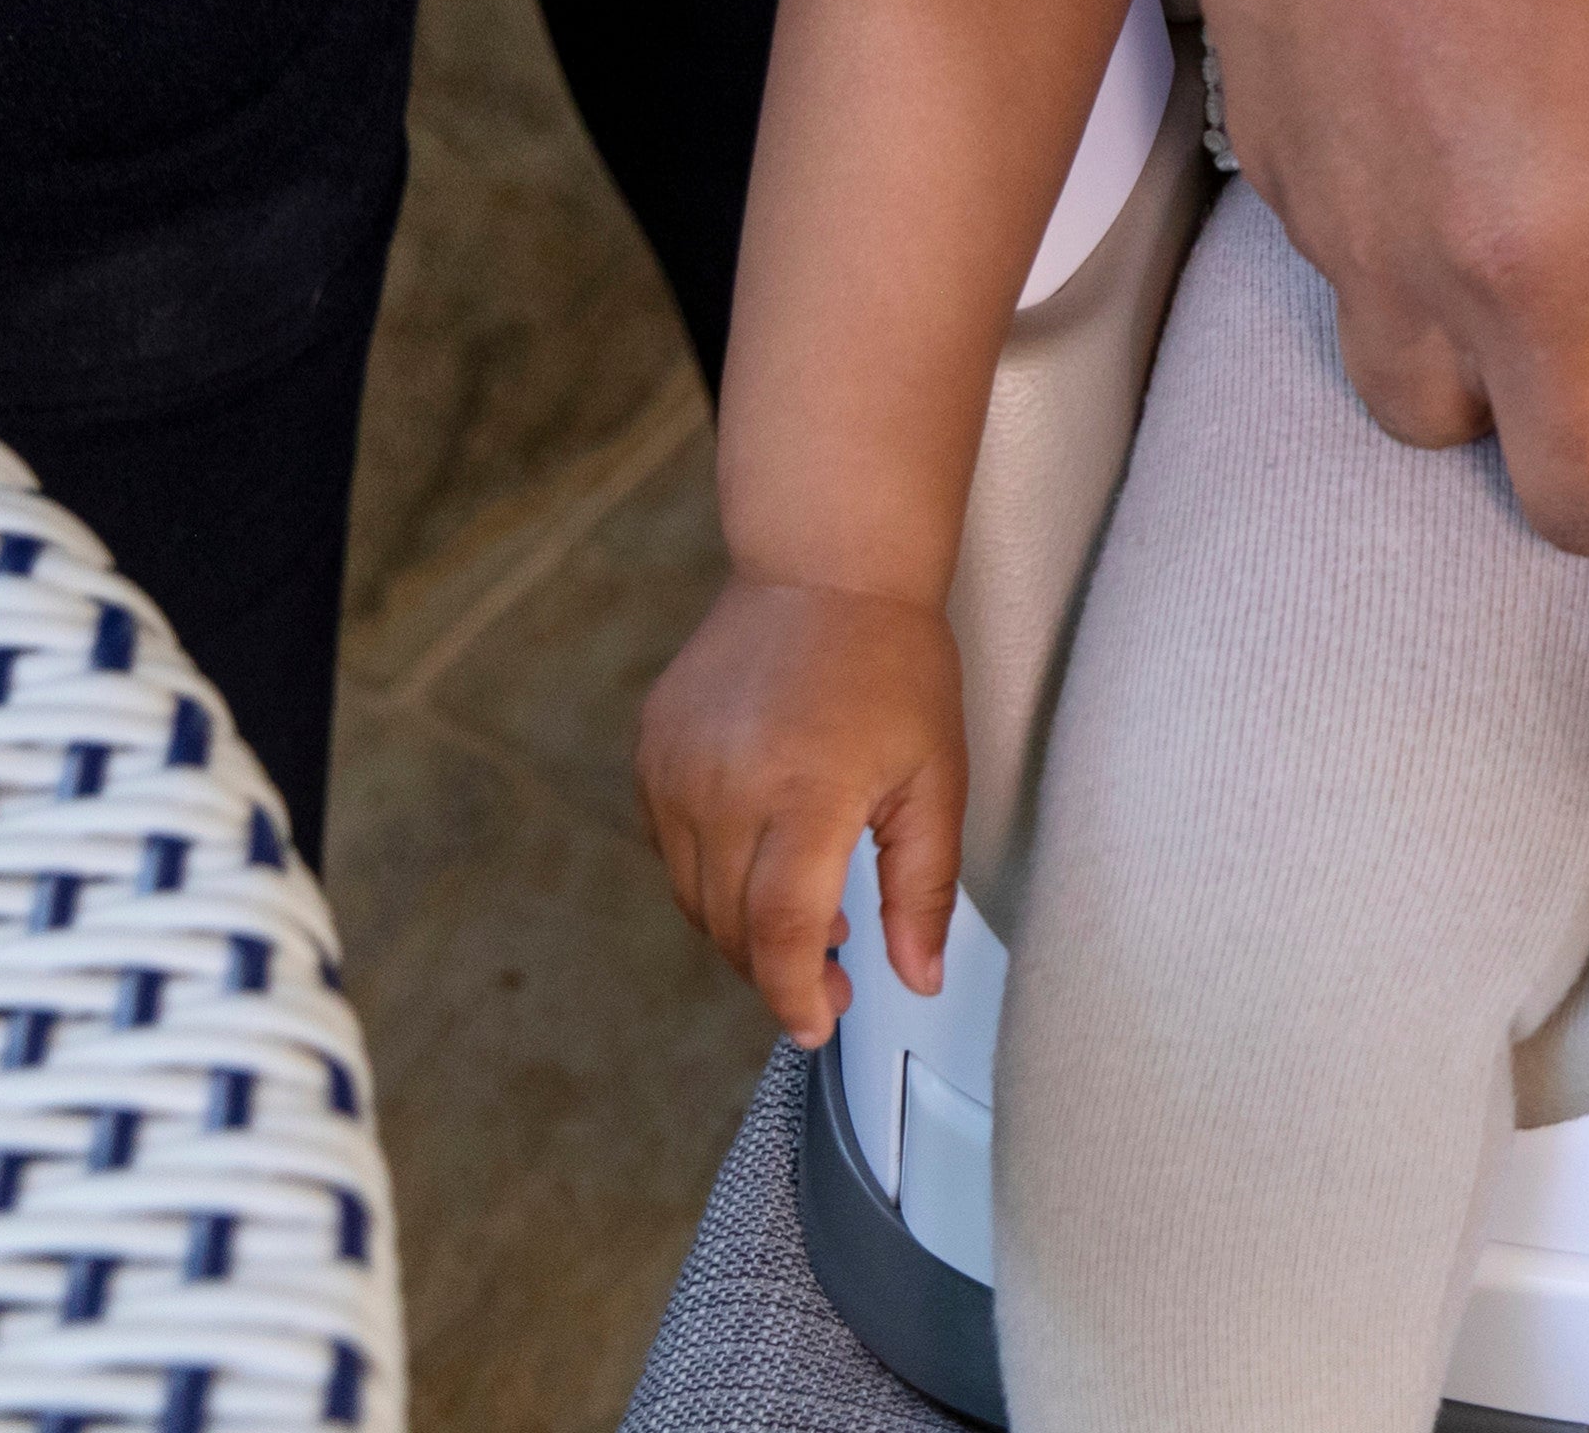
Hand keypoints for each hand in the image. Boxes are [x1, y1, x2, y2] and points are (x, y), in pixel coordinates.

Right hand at [636, 580, 967, 1046]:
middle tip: (834, 971)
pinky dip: (710, 873)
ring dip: (742, 927)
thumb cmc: (893, 662)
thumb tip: (919, 979)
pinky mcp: (652, 751)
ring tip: (804, 918)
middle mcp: (726, 786)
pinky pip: (670, 848)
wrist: (824, 567)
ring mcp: (677, 768)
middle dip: (778, 969)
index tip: (821, 1022)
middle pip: (732, 926)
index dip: (795, 996)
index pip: (778, 934)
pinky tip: (760, 855)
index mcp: (806, 793)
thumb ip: (924, 888)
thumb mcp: (937, 775)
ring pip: (694, 896)